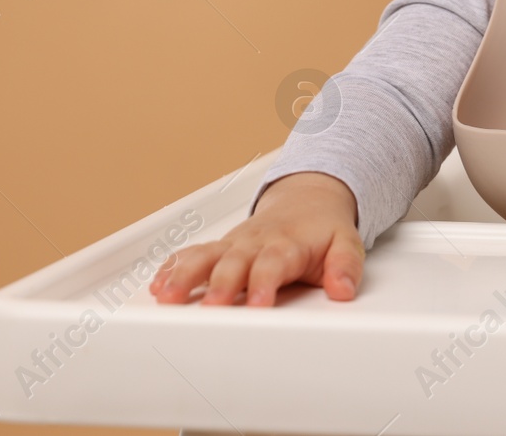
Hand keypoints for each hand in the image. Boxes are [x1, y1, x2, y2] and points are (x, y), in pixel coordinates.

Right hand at [149, 171, 364, 306]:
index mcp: (287, 244)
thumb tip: (344, 289)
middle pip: (235, 262)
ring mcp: (235, 244)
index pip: (274, 263)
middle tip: (212, 307)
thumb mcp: (347, 243)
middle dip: (222, 284)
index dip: (265, 282)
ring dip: (185, 275)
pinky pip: (193, 253)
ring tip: (167, 296)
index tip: (259, 304)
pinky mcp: (220, 248)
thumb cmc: (323, 229)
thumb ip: (346, 266)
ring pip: (206, 256)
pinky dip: (174, 267)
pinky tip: (158, 284)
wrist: (309, 199)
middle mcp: (256, 243)